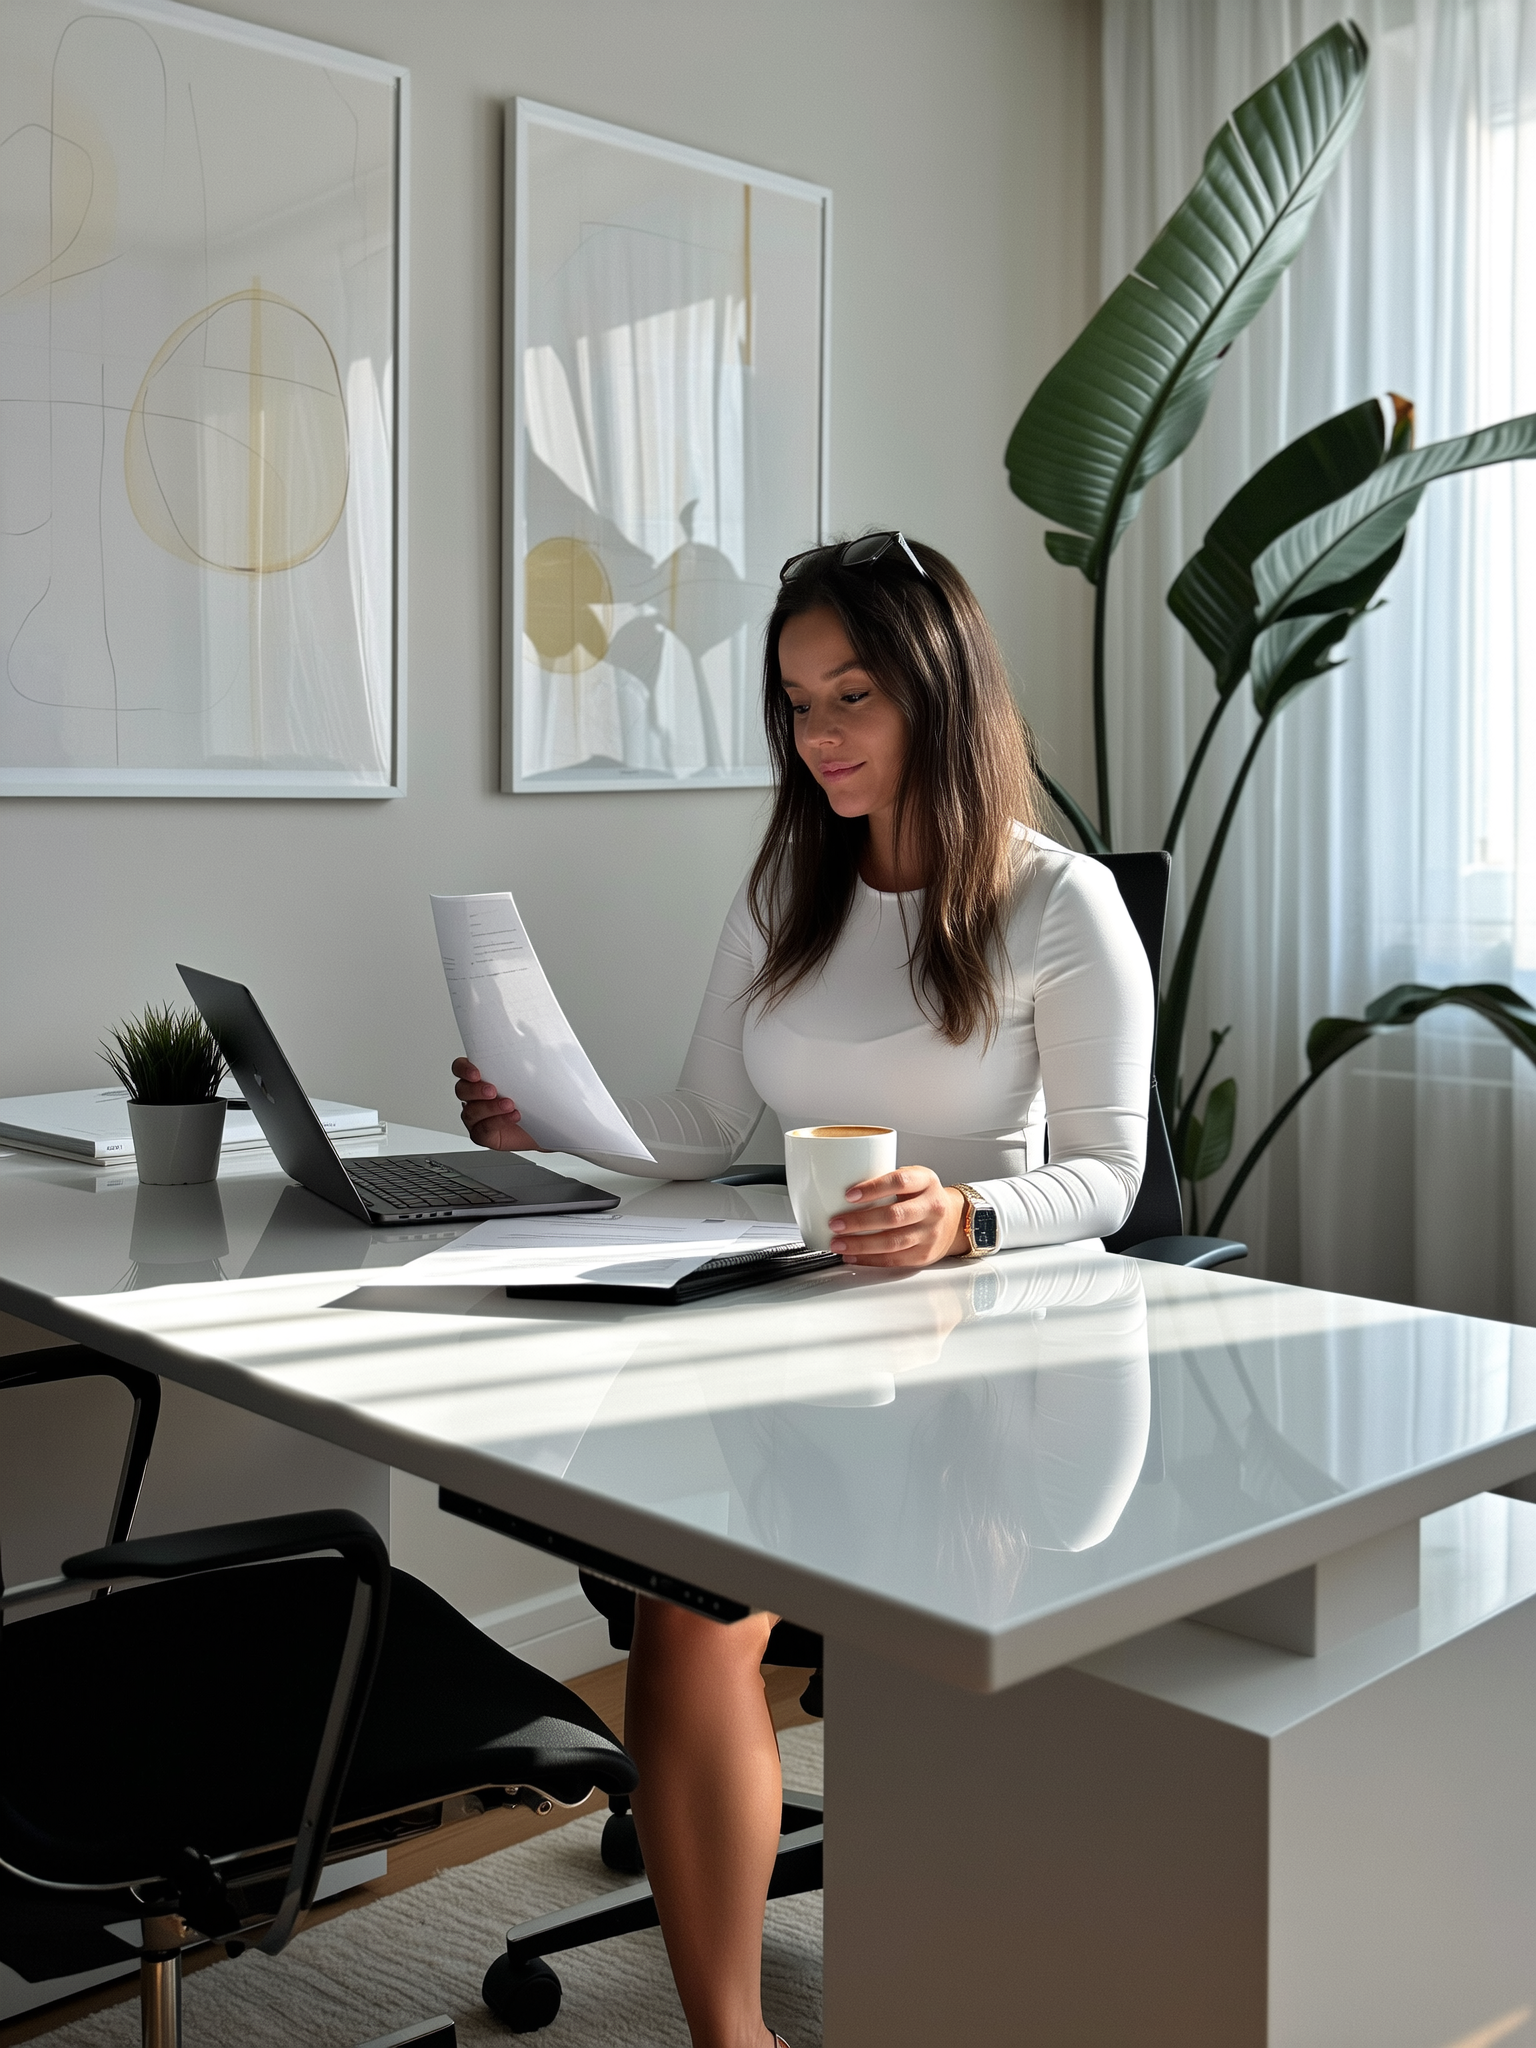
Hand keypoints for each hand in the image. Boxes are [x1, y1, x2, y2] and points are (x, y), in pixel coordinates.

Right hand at [452, 1057, 543, 1151]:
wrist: (545, 1124)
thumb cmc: (534, 1098)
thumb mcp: (531, 1075)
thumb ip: (523, 1062)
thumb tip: (537, 1045)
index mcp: (480, 1077)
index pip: (460, 1068)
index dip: (464, 1069)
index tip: (476, 1073)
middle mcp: (474, 1096)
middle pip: (462, 1089)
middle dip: (476, 1089)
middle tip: (493, 1090)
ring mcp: (476, 1116)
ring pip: (471, 1111)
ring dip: (490, 1107)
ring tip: (510, 1105)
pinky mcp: (482, 1134)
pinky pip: (482, 1129)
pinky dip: (498, 1122)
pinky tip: (513, 1116)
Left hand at [830, 1166, 968, 1266]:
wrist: (950, 1221)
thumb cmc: (921, 1197)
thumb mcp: (912, 1178)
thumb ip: (884, 1180)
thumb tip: (838, 1186)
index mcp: (926, 1182)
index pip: (900, 1182)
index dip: (873, 1188)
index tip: (849, 1195)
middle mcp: (931, 1207)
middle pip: (894, 1216)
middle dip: (860, 1222)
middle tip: (836, 1223)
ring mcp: (930, 1233)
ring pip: (893, 1242)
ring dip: (861, 1244)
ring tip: (838, 1242)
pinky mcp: (924, 1254)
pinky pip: (894, 1259)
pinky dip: (869, 1259)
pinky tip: (852, 1255)